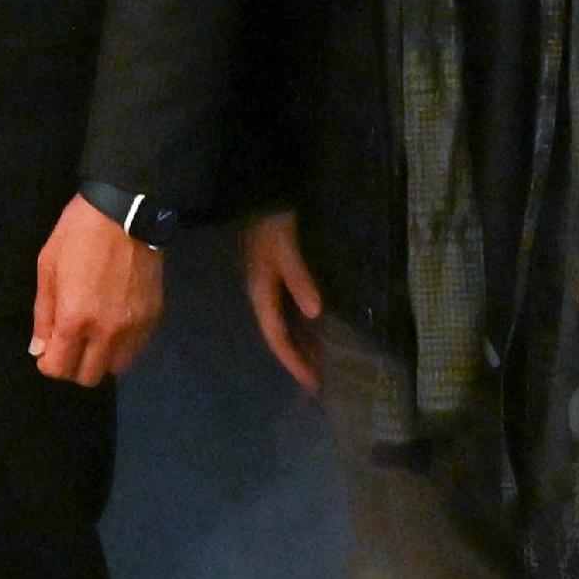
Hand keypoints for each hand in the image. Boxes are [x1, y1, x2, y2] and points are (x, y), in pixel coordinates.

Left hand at [29, 194, 166, 385]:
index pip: (60, 368)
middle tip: (69, 343)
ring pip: (117, 368)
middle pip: (89, 377)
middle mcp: (107, 331)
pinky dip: (123, 346)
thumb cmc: (78, 234)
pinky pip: (137, 349)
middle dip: (73, 366)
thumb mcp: (48, 267)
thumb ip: (43, 313)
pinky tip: (114, 324)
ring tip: (94, 335)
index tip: (47, 349)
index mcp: (75, 318)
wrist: (126, 211)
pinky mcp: (154, 317)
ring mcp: (134, 327)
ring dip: (101, 358)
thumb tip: (39, 349)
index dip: (48, 363)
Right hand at [240, 209, 325, 392]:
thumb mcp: (285, 248)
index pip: (277, 337)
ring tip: (320, 363)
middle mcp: (261, 294)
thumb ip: (299, 278)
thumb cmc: (271, 222)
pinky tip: (314, 330)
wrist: (258, 195)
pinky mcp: (274, 277)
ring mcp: (267, 286)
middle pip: (279, 337)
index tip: (311, 383)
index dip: (294, 361)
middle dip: (297, 359)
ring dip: (300, 345)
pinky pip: (287, 311)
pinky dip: (301, 326)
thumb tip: (314, 313)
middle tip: (317, 383)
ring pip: (283, 325)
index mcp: (260, 292)